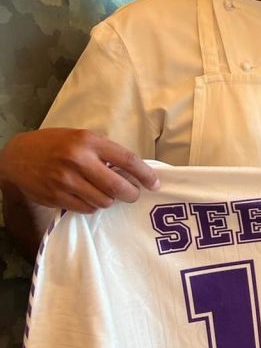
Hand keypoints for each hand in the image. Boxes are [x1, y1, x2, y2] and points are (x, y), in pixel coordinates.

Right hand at [0, 128, 159, 212]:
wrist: (18, 156)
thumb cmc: (56, 144)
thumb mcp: (81, 138)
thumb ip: (104, 152)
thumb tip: (132, 171)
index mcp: (89, 141)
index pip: (127, 160)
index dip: (145, 175)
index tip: (155, 184)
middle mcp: (79, 160)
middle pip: (118, 186)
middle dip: (131, 194)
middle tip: (132, 194)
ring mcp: (67, 181)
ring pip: (104, 201)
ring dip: (109, 200)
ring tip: (105, 193)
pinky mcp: (58, 197)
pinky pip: (87, 209)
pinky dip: (93, 206)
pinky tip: (89, 197)